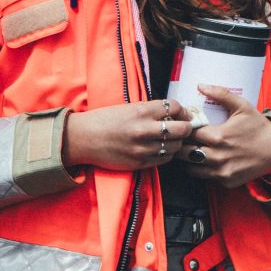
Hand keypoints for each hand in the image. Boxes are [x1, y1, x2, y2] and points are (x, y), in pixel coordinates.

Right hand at [63, 99, 192, 170]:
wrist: (83, 138)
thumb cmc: (105, 120)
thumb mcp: (129, 108)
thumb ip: (152, 110)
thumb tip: (175, 113)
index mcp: (142, 111)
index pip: (175, 107)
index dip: (183, 110)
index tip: (183, 113)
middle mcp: (144, 130)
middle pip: (181, 129)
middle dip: (186, 127)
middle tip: (184, 126)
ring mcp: (142, 148)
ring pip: (175, 146)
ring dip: (177, 142)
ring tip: (171, 138)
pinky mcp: (139, 163)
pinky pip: (164, 159)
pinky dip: (167, 153)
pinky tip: (161, 148)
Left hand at [176, 84, 270, 187]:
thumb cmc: (257, 126)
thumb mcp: (242, 106)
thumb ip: (221, 94)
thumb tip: (200, 85)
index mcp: (218, 136)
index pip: (188, 134)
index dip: (185, 129)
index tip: (185, 126)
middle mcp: (218, 156)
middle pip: (185, 152)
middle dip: (182, 145)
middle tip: (184, 139)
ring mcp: (221, 171)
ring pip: (191, 168)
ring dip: (188, 159)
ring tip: (191, 149)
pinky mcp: (226, 181)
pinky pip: (205, 177)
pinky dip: (201, 169)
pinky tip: (205, 160)